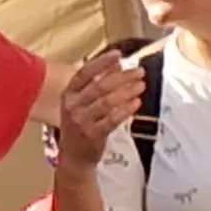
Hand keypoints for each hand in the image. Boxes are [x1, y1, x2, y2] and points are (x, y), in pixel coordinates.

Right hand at [54, 52, 144, 170]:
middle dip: (122, 77)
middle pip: (99, 86)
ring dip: (126, 92)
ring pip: (107, 102)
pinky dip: (125, 110)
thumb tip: (117, 64)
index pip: (84, 73)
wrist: (74, 156)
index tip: (118, 54)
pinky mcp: (93, 134)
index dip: (101, 62)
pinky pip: (112, 119)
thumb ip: (98, 82)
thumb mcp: (83, 102)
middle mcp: (73, 105)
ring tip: (141, 86)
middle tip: (140, 72)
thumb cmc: (81, 124)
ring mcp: (82, 121)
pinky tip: (136, 102)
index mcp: (69, 93)